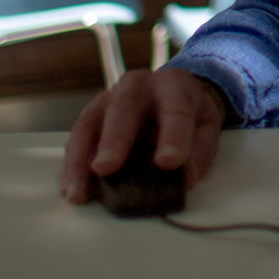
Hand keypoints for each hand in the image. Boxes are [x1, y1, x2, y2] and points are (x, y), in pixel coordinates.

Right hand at [59, 68, 226, 203]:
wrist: (172, 90)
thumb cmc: (189, 112)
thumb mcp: (206, 126)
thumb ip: (200, 152)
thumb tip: (185, 179)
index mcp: (173, 86)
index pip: (175, 110)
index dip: (173, 136)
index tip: (168, 162)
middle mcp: (138, 86)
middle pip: (124, 108)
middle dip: (114, 139)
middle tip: (106, 168)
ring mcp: (109, 98)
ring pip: (89, 125)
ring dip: (80, 161)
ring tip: (77, 192)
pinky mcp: (92, 115)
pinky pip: (78, 139)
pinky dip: (73, 165)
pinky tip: (71, 189)